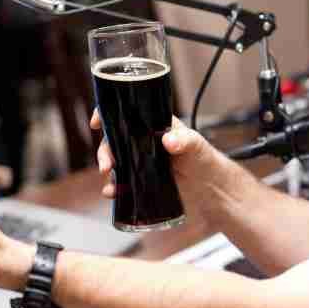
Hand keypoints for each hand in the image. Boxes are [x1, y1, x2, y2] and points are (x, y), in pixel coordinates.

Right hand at [90, 109, 241, 223]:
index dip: (108, 115)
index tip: (98, 122)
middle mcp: (143, 142)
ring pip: (115, 161)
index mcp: (153, 126)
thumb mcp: (196, 146)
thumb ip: (185, 140)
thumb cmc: (204, 159)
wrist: (210, 187)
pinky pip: (122, 183)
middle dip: (105, 150)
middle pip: (114, 140)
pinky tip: (111, 193)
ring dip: (107, 168)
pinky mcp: (141, 180)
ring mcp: (140, 161)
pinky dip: (114, 188)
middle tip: (107, 165)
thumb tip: (169, 140)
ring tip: (110, 179)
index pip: (126, 114)